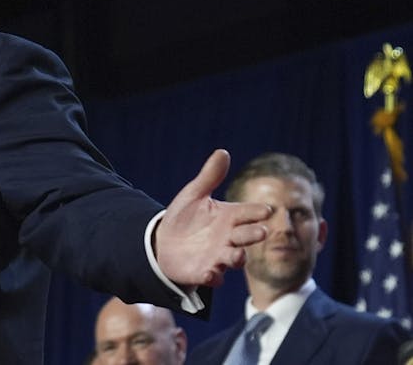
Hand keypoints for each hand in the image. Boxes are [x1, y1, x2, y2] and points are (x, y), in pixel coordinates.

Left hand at [154, 149, 271, 287]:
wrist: (164, 242)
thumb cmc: (185, 217)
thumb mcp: (194, 194)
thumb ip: (209, 176)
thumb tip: (222, 152)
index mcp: (229, 217)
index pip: (248, 213)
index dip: (257, 212)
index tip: (266, 210)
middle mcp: (229, 238)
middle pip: (246, 237)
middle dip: (254, 235)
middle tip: (261, 232)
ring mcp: (219, 257)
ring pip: (234, 259)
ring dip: (237, 258)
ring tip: (238, 256)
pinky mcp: (205, 273)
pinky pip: (212, 277)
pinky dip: (212, 277)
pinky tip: (209, 274)